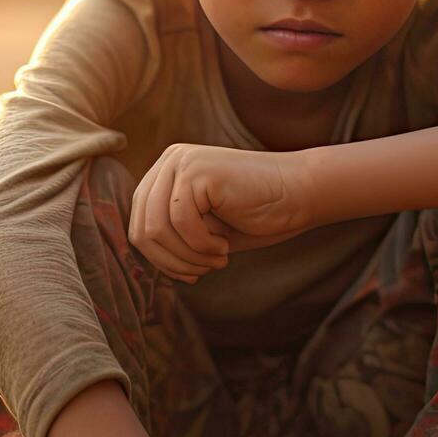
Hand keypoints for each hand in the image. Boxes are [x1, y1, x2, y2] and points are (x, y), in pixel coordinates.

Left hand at [129, 144, 314, 282]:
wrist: (300, 194)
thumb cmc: (256, 215)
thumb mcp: (203, 229)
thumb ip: (170, 234)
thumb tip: (138, 253)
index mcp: (165, 174)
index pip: (138, 225)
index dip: (160, 259)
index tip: (190, 274)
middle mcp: (169, 162)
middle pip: (142, 229)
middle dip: (171, 262)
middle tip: (204, 271)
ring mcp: (181, 163)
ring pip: (157, 229)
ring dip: (187, 257)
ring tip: (216, 261)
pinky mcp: (196, 171)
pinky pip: (180, 223)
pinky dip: (202, 246)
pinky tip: (224, 247)